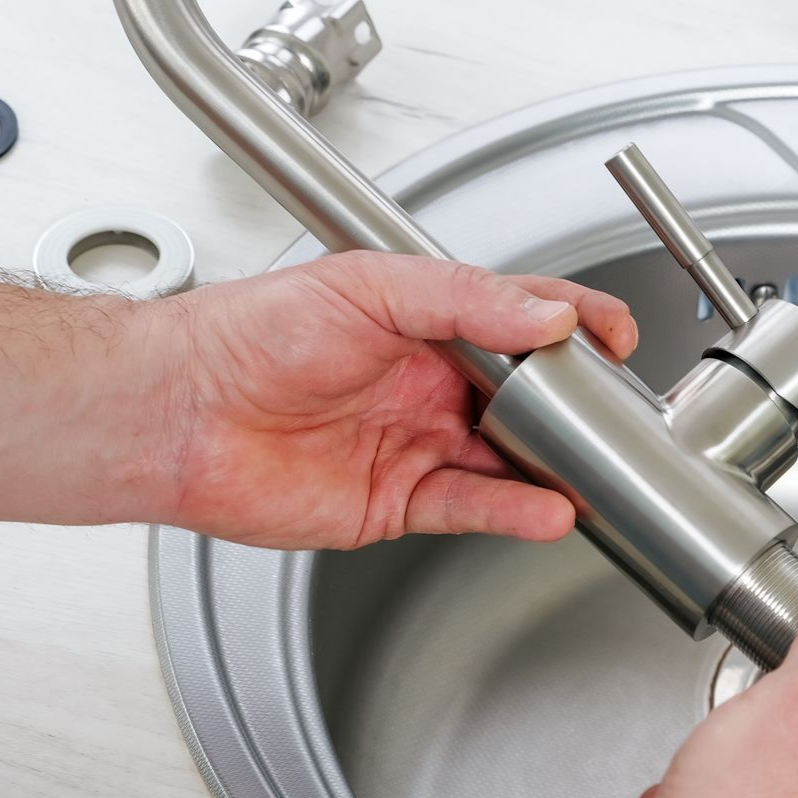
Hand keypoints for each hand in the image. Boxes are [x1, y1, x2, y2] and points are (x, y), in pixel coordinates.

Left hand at [150, 252, 636, 549]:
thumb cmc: (255, 330)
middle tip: (614, 414)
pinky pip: (469, 506)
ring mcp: (414, 442)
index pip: (520, 317)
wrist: (183, 408)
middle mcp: (427, 382)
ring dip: (553, 467)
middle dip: (574, 405)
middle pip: (524, 395)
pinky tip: (545, 508)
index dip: (573, 323)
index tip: (615, 334)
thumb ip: (464, 300)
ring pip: (505, 458)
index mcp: (426, 321)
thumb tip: (544, 318)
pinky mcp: (395, 500)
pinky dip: (512, 510)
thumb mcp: (371, 287)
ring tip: (597, 474)